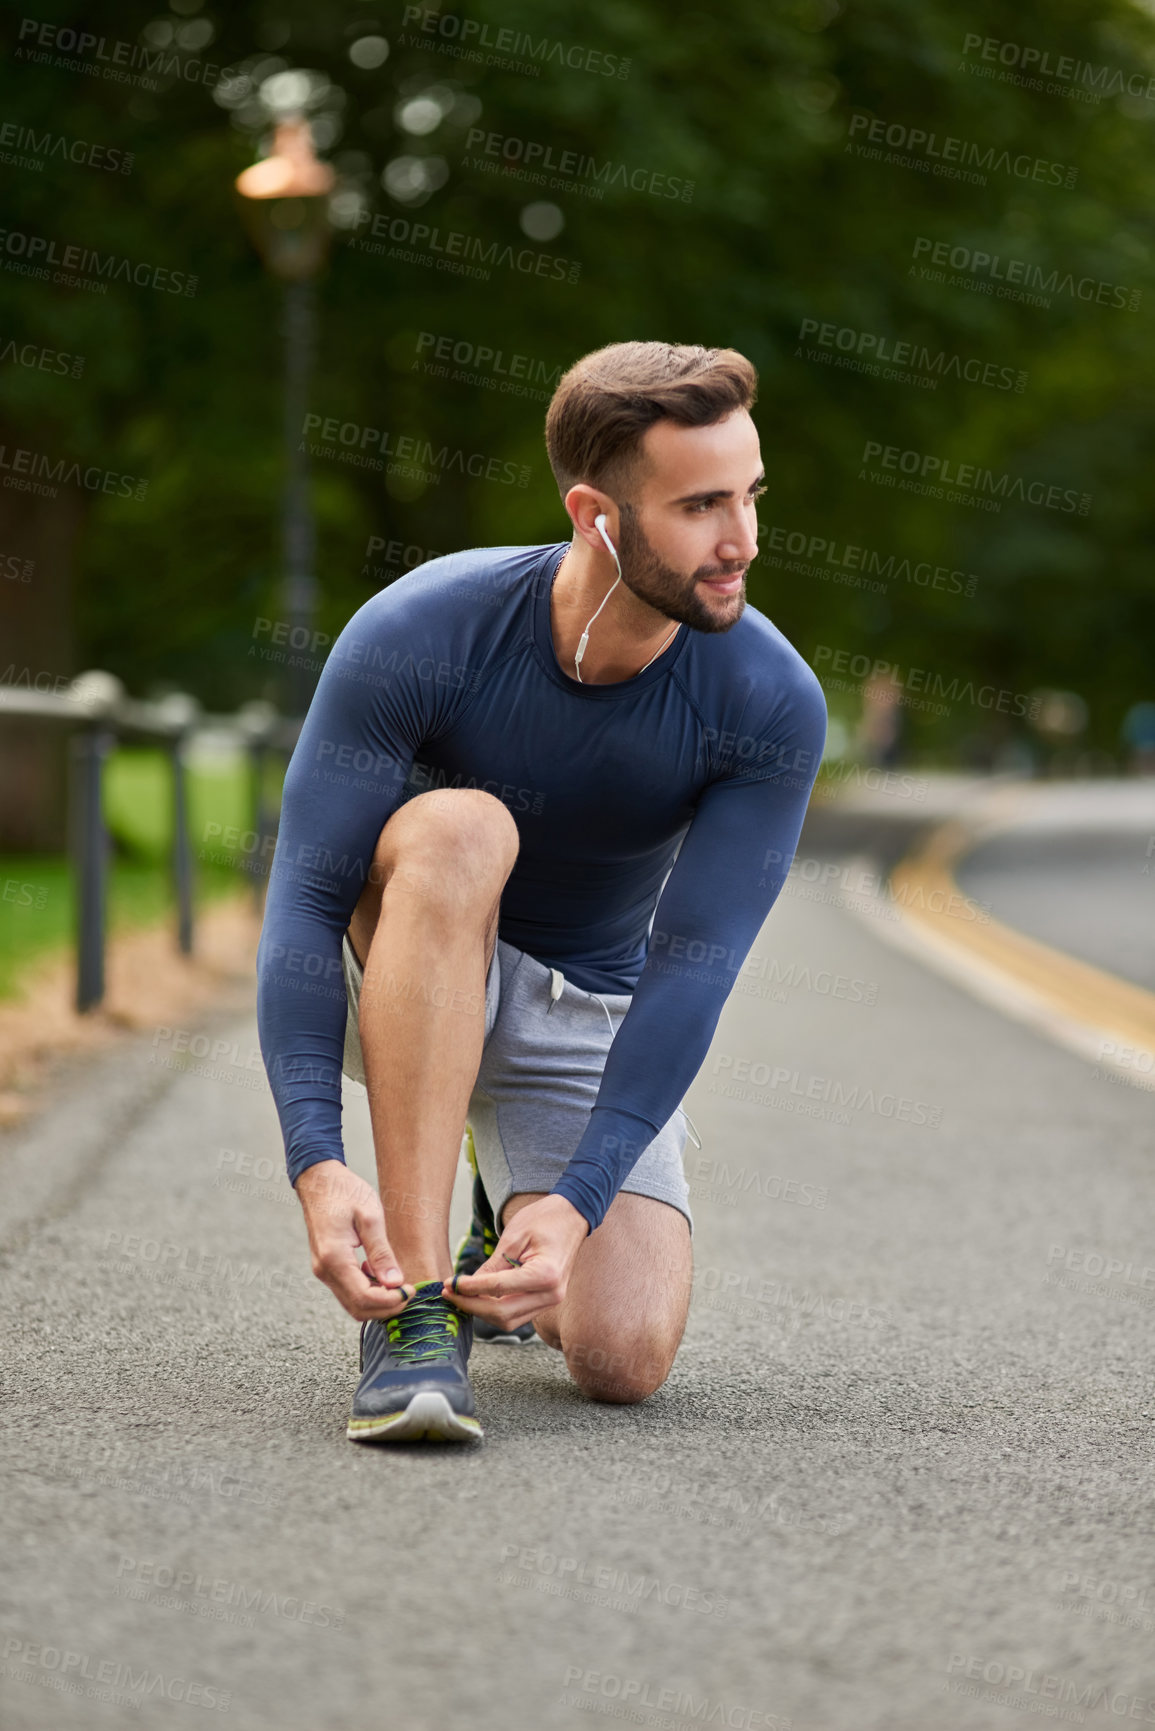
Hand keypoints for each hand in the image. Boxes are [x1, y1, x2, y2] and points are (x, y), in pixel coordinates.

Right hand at [295, 1160, 411, 1321]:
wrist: (319, 1180)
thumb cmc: (345, 1192)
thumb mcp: (370, 1216)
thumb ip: (381, 1253)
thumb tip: (395, 1283)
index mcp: (334, 1257)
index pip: (363, 1297)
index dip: (390, 1300)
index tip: (411, 1290)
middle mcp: (324, 1270)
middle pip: (356, 1308)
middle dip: (385, 1307)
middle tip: (408, 1292)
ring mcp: (323, 1270)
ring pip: (351, 1303)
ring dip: (376, 1301)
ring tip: (397, 1285)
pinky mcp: (326, 1267)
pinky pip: (347, 1291)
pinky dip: (366, 1292)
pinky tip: (380, 1273)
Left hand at [445, 1193, 588, 1332]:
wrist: (571, 1217)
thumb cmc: (544, 1219)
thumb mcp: (513, 1236)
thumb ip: (492, 1265)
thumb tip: (466, 1286)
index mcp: (545, 1275)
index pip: (498, 1288)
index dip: (470, 1288)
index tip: (449, 1284)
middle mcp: (551, 1294)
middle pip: (502, 1312)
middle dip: (472, 1305)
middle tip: (449, 1293)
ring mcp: (550, 1301)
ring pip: (509, 1320)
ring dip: (482, 1312)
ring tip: (460, 1296)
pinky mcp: (545, 1302)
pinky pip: (516, 1314)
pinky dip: (495, 1310)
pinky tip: (478, 1298)